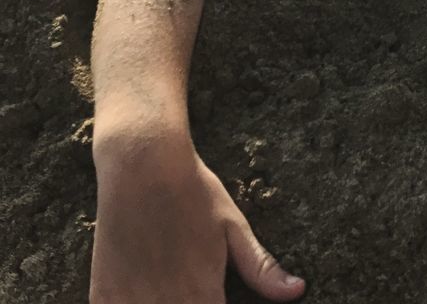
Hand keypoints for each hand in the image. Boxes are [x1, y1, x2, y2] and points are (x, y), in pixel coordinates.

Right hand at [90, 133, 305, 302]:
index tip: (218, 298)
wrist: (141, 163)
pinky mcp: (102, 298)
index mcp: (202, 296)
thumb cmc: (193, 192)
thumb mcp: (233, 227)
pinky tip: (144, 295)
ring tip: (176, 290)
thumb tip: (298, 291)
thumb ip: (261, 268)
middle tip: (196, 290)